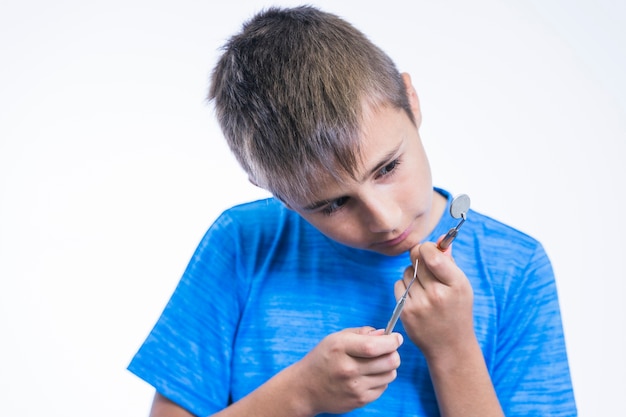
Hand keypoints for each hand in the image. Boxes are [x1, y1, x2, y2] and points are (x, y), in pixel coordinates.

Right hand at [294, 327, 402, 414]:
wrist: (306, 388)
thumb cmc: (323, 358)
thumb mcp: (336, 338)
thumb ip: (361, 333)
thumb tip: (385, 333)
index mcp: (340, 348)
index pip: (374, 346)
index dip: (391, 341)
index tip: (396, 338)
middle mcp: (348, 369)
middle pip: (389, 361)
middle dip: (394, 353)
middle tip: (388, 350)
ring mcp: (354, 387)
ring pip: (390, 375)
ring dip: (388, 367)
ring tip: (375, 364)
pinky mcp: (359, 400)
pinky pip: (383, 387)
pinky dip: (380, 380)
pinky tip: (367, 376)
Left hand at [396, 241, 474, 360]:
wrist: (450, 346)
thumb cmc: (456, 310)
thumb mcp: (461, 286)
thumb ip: (449, 261)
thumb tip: (441, 239)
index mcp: (456, 284)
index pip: (431, 254)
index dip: (426, 248)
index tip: (428, 252)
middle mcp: (437, 294)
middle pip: (416, 259)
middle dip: (418, 258)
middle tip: (425, 266)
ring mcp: (420, 303)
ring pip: (406, 272)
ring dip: (411, 274)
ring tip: (424, 287)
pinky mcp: (407, 311)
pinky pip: (398, 285)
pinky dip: (404, 287)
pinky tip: (416, 297)